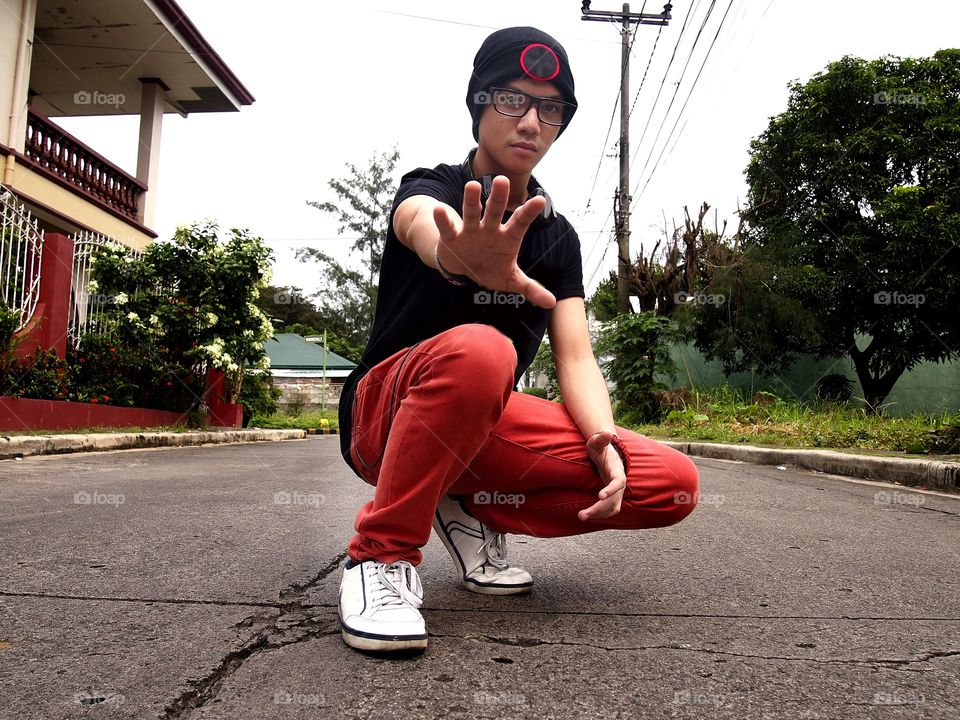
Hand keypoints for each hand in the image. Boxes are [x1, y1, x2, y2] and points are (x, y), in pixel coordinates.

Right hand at [433, 176, 556, 308]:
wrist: (464, 269)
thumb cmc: (491, 268)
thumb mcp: (511, 280)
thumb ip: (530, 288)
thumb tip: (551, 303)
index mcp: (507, 237)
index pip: (520, 222)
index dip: (529, 212)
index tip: (540, 199)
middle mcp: (490, 229)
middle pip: (495, 211)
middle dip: (498, 197)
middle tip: (502, 180)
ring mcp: (470, 231)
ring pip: (471, 213)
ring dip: (471, 200)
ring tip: (472, 185)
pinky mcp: (452, 237)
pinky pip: (448, 228)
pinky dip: (444, 220)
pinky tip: (440, 210)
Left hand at [578, 430, 626, 521]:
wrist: (607, 455)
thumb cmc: (600, 448)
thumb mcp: (597, 442)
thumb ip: (600, 439)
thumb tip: (606, 433)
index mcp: (616, 470)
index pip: (618, 481)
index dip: (611, 489)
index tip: (600, 496)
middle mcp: (620, 482)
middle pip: (614, 500)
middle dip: (599, 508)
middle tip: (582, 515)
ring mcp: (618, 491)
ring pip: (612, 507)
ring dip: (599, 514)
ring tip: (581, 516)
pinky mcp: (614, 497)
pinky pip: (610, 509)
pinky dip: (601, 514)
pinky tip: (588, 515)